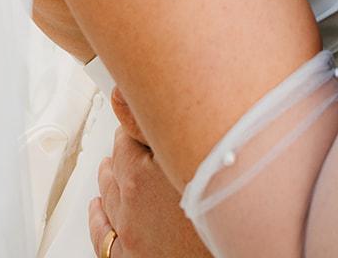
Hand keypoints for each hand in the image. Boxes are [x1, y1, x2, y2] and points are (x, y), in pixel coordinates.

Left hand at [89, 91, 207, 257]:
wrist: (238, 257)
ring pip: (109, 197)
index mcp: (140, 177)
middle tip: (136, 140)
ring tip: (116, 167)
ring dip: (112, 180)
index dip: (139, 124)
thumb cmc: (223, 213)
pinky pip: (102, 236)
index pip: (125, 136)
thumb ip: (154, 123)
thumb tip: (121, 95)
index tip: (147, 120)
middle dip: (125, 151)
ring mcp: (128, 235)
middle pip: (116, 165)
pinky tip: (100, 209)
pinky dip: (99, 218)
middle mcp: (130, 207)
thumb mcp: (196, 156)